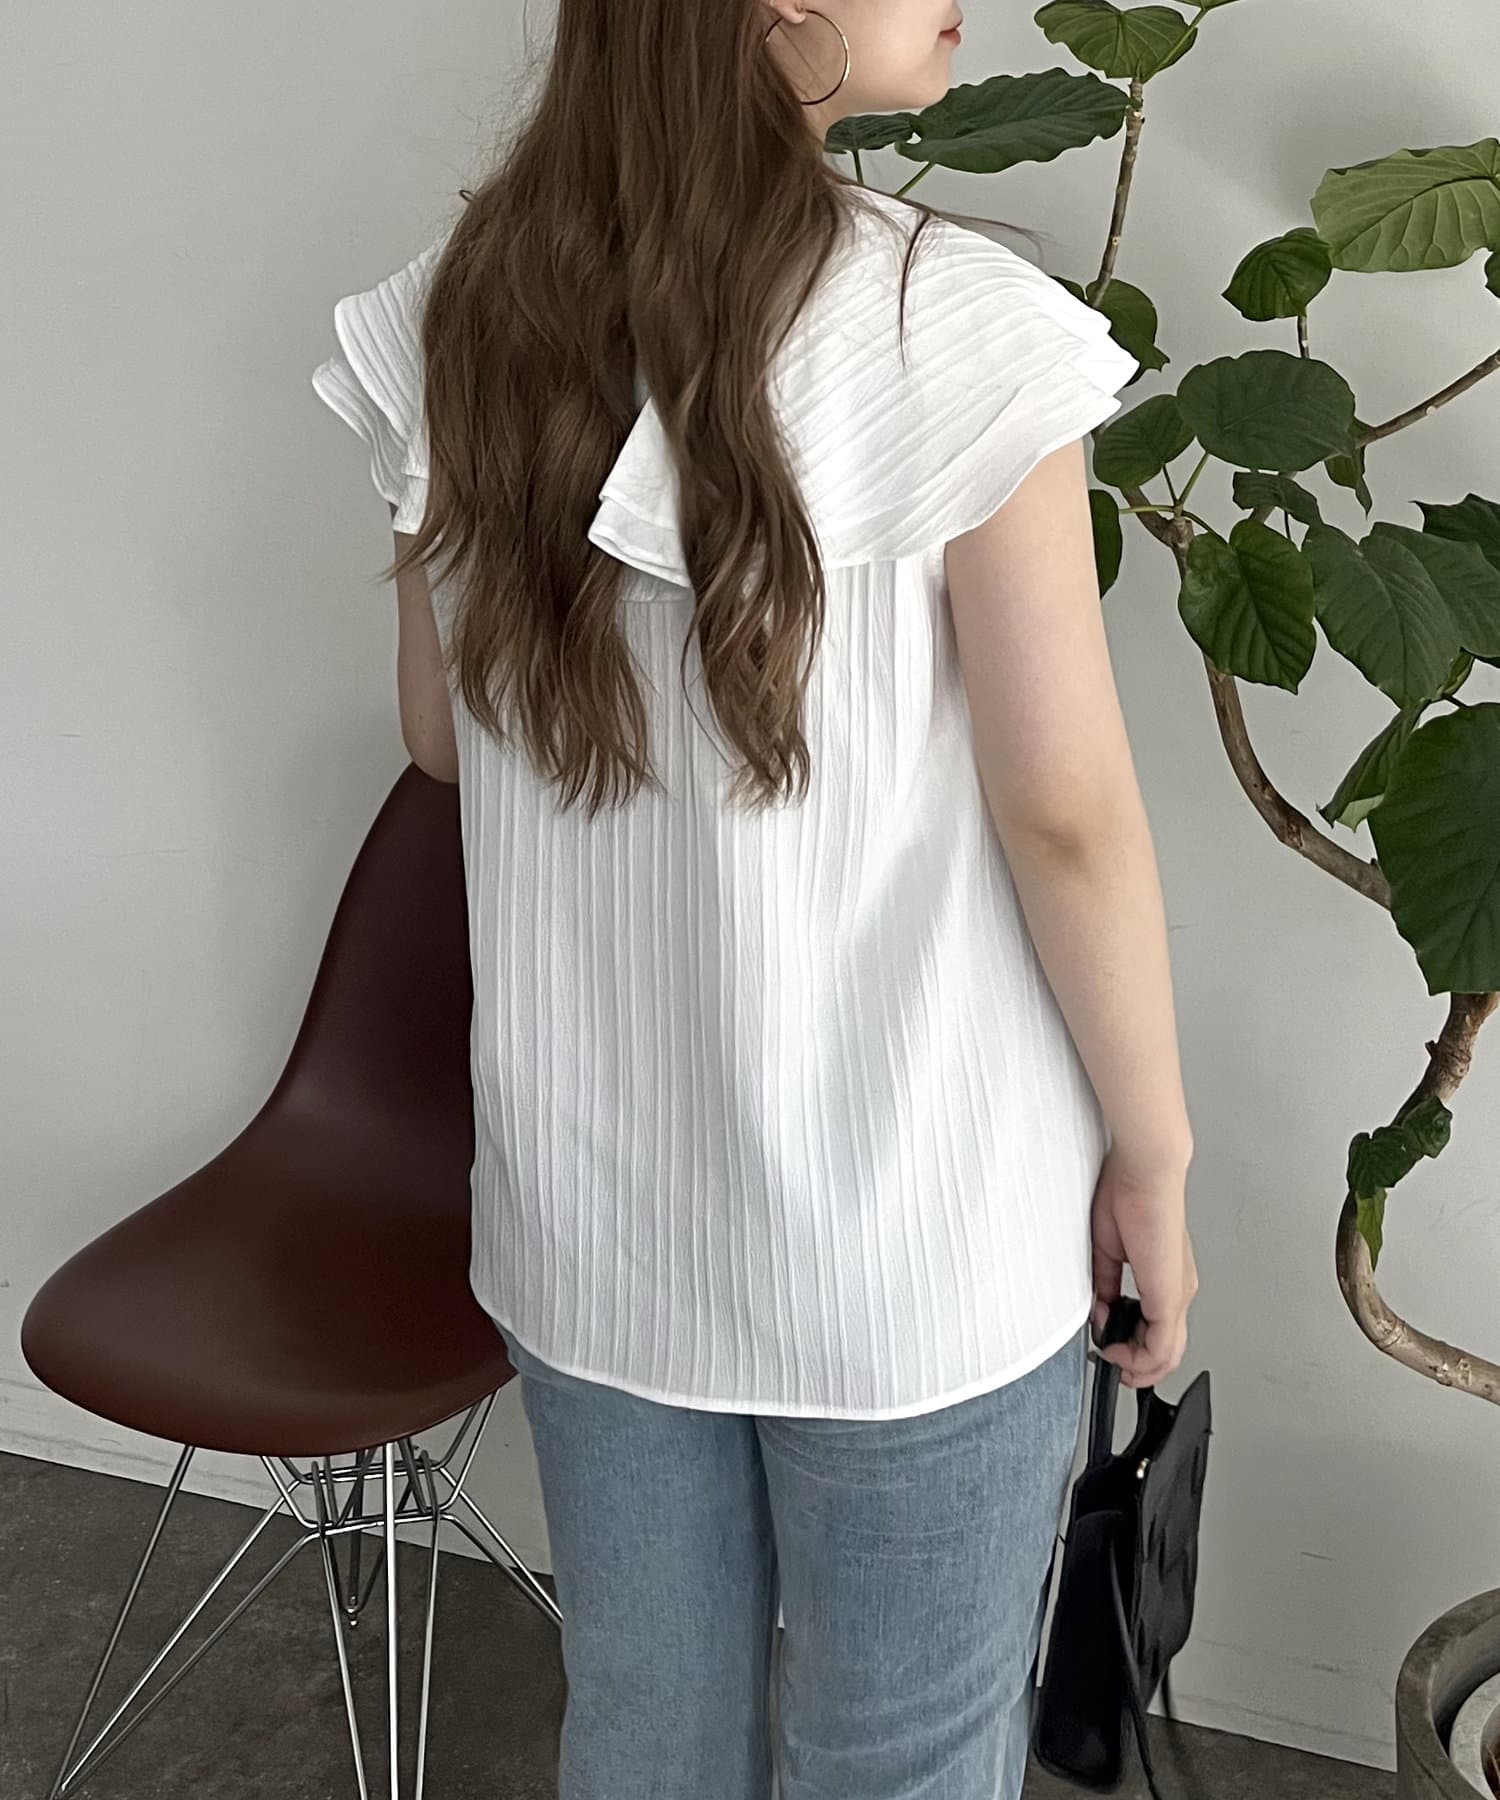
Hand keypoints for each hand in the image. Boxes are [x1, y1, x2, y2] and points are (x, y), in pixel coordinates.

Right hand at [1089, 1141, 1197, 1387]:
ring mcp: (1177, 1294)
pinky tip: (1117, 1350)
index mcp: (1163, 1278)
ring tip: (1113, 1360)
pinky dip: (1139, 1358)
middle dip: (1137, 1366)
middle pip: (1167, 1349)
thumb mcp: (1106, 1251)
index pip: (1156, 1328)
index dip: (1132, 1346)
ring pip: (1168, 1353)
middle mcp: (1177, 1290)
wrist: (1144, 1174)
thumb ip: (1105, 1286)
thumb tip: (1101, 1312)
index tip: (1108, 1344)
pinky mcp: (1170, 1295)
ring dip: (1138, 1366)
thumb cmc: (1127, 1196)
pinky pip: (1162, 1345)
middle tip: (1113, 1364)